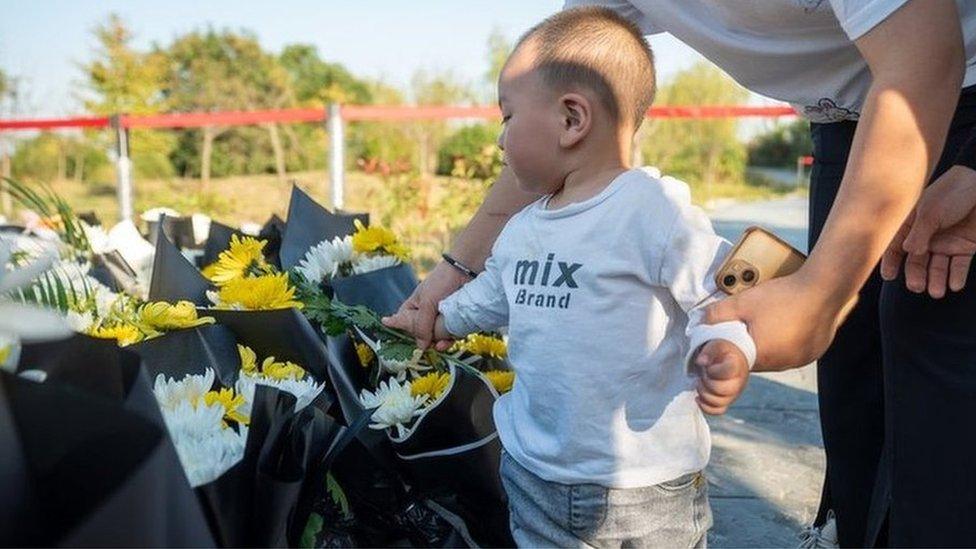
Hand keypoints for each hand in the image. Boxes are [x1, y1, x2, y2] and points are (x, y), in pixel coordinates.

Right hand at [382, 260, 467, 348]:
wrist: (466, 272)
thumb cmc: (441, 282)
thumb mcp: (427, 303)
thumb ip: (421, 325)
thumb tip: (421, 347)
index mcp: (414, 306)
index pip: (403, 323)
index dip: (405, 333)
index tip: (409, 343)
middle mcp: (426, 314)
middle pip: (422, 334)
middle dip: (426, 341)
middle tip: (430, 344)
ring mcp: (441, 318)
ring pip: (437, 337)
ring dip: (439, 343)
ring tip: (442, 344)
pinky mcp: (455, 320)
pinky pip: (450, 335)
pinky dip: (450, 340)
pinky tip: (450, 341)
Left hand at [694, 339, 749, 414]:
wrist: (734, 359)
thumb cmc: (723, 353)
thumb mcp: (716, 345)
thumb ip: (708, 352)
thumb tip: (700, 362)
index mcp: (736, 366)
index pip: (726, 371)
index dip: (713, 370)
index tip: (709, 366)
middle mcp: (737, 382)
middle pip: (721, 389)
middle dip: (706, 383)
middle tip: (702, 375)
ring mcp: (733, 393)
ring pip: (718, 402)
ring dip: (704, 394)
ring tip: (700, 384)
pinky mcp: (727, 401)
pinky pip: (718, 410)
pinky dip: (705, 407)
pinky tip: (698, 398)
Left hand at [706, 270, 846, 370]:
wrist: (825, 288)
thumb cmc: (783, 296)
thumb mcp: (743, 302)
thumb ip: (718, 314)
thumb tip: (699, 321)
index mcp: (762, 356)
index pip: (738, 363)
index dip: (732, 350)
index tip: (733, 336)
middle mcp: (783, 364)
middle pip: (757, 360)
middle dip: (750, 345)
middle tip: (749, 325)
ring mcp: (801, 360)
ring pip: (775, 357)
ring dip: (769, 345)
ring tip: (769, 323)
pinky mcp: (814, 352)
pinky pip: (793, 352)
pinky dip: (786, 343)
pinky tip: (787, 325)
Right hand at [881, 165, 975, 297]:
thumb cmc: (952, 194)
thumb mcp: (931, 212)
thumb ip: (919, 234)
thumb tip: (907, 252)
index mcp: (912, 225)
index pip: (897, 246)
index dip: (891, 261)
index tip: (889, 276)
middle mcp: (927, 237)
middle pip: (917, 261)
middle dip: (916, 275)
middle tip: (916, 287)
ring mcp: (946, 243)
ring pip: (937, 267)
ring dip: (936, 280)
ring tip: (937, 292)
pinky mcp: (965, 247)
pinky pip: (959, 265)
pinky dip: (956, 276)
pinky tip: (954, 285)